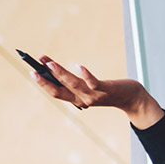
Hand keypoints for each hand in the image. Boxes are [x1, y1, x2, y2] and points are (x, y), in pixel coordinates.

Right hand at [30, 56, 163, 127]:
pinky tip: (78, 66)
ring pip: (74, 84)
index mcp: (78, 100)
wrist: (132, 98)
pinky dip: (85, 74)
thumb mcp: (88, 87)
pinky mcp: (107, 89)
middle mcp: (84, 100)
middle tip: (35, 68)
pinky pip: (94, 82)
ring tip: (50, 63)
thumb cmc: (109, 90)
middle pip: (61, 90)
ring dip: (61, 74)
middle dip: (46, 80)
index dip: (43, 84)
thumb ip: (74, 80)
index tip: (32, 72)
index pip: (56, 93)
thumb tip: (55, 66)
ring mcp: (95, 95)